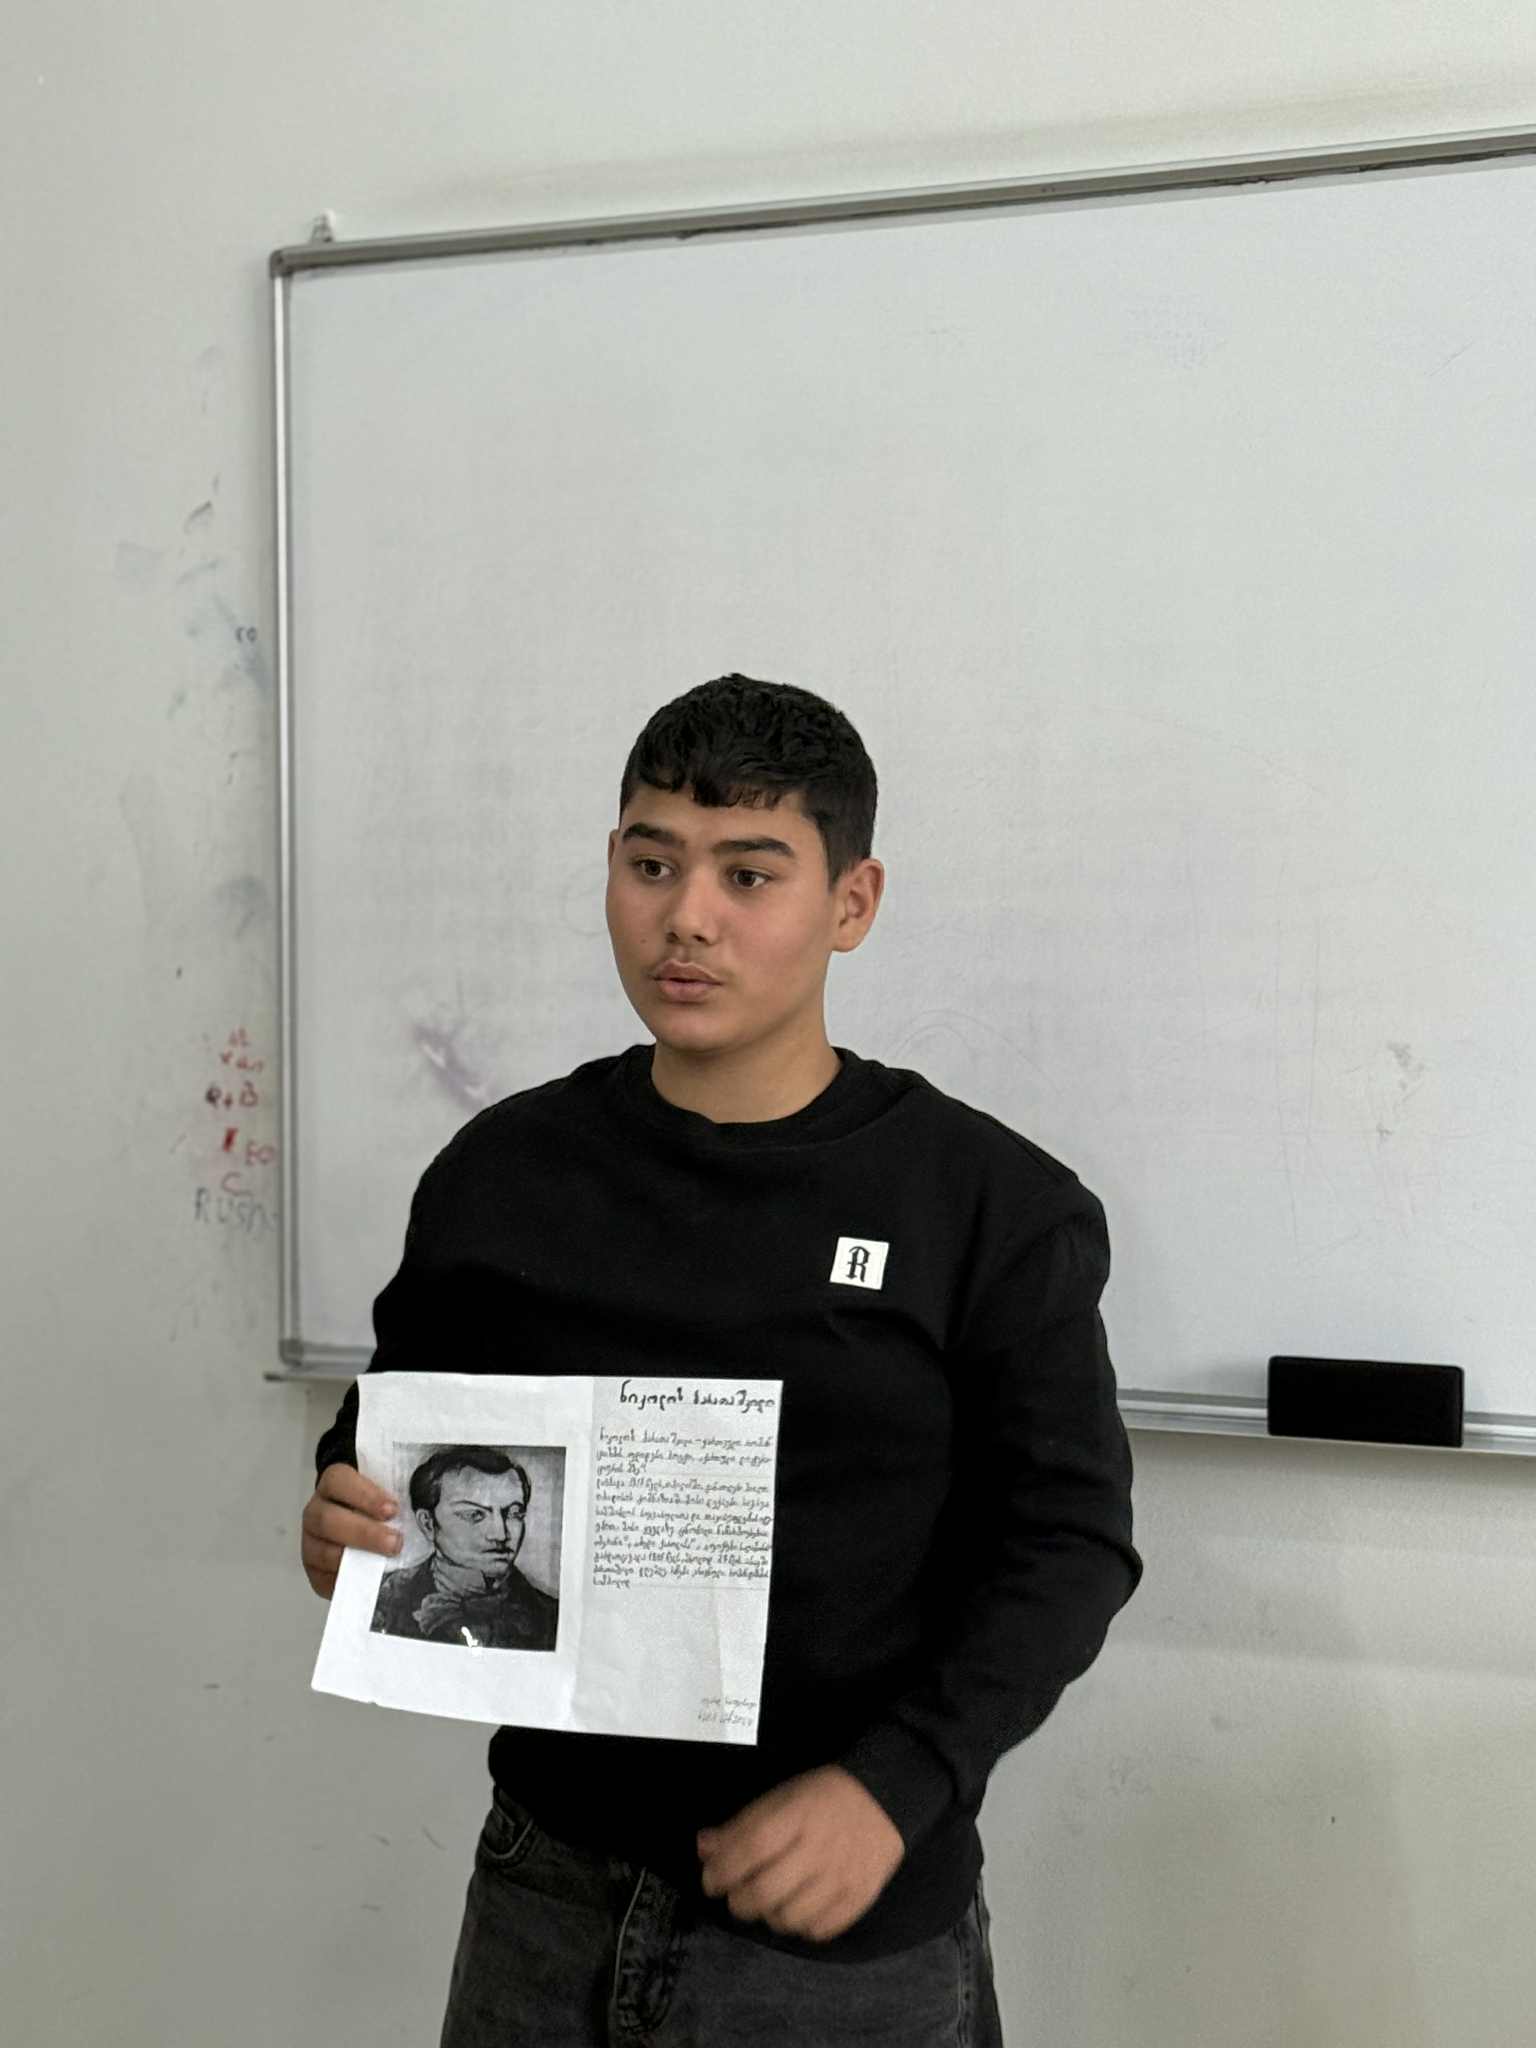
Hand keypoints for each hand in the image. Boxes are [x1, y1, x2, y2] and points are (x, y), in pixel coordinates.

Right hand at [300, 1462, 400, 1598]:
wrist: (358, 1525)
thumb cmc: (377, 1505)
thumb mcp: (384, 1491)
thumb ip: (398, 1491)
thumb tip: (427, 1498)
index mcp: (333, 1484)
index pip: (339, 1481)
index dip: (365, 1496)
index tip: (393, 1510)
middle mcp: (316, 1511)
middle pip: (329, 1519)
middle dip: (364, 1533)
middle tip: (395, 1543)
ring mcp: (310, 1542)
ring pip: (323, 1551)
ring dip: (356, 1559)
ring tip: (386, 1563)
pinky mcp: (313, 1571)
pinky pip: (323, 1579)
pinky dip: (345, 1581)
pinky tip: (368, 1580)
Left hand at [696, 1765, 905, 1942]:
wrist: (885, 1796)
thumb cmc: (823, 1796)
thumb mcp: (781, 1796)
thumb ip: (742, 1824)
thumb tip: (704, 1848)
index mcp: (796, 1814)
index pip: (750, 1849)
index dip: (722, 1870)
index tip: (711, 1880)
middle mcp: (819, 1847)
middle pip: (765, 1891)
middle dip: (739, 1901)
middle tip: (736, 1897)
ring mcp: (841, 1876)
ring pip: (789, 1918)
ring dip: (768, 1916)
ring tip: (767, 1904)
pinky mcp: (860, 1897)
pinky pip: (820, 1930)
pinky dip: (801, 1927)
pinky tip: (797, 1910)